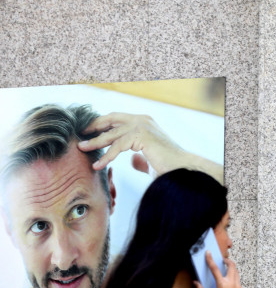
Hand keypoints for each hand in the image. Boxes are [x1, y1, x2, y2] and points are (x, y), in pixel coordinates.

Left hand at [77, 112, 223, 182]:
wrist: (182, 169)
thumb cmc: (169, 166)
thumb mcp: (150, 159)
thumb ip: (140, 157)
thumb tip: (132, 160)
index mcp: (145, 122)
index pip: (117, 118)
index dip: (102, 124)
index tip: (89, 132)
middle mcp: (143, 120)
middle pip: (111, 119)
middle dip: (94, 127)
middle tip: (81, 135)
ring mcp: (143, 126)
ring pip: (112, 133)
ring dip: (96, 142)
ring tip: (82, 149)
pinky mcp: (142, 136)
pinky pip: (117, 145)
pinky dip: (106, 156)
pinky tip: (98, 165)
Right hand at [195, 252, 246, 287]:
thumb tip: (195, 283)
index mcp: (222, 284)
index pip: (215, 269)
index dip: (210, 260)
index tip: (208, 253)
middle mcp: (232, 283)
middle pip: (232, 266)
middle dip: (228, 261)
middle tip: (224, 261)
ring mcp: (239, 286)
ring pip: (237, 273)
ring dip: (232, 270)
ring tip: (227, 272)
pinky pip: (239, 283)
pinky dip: (235, 282)